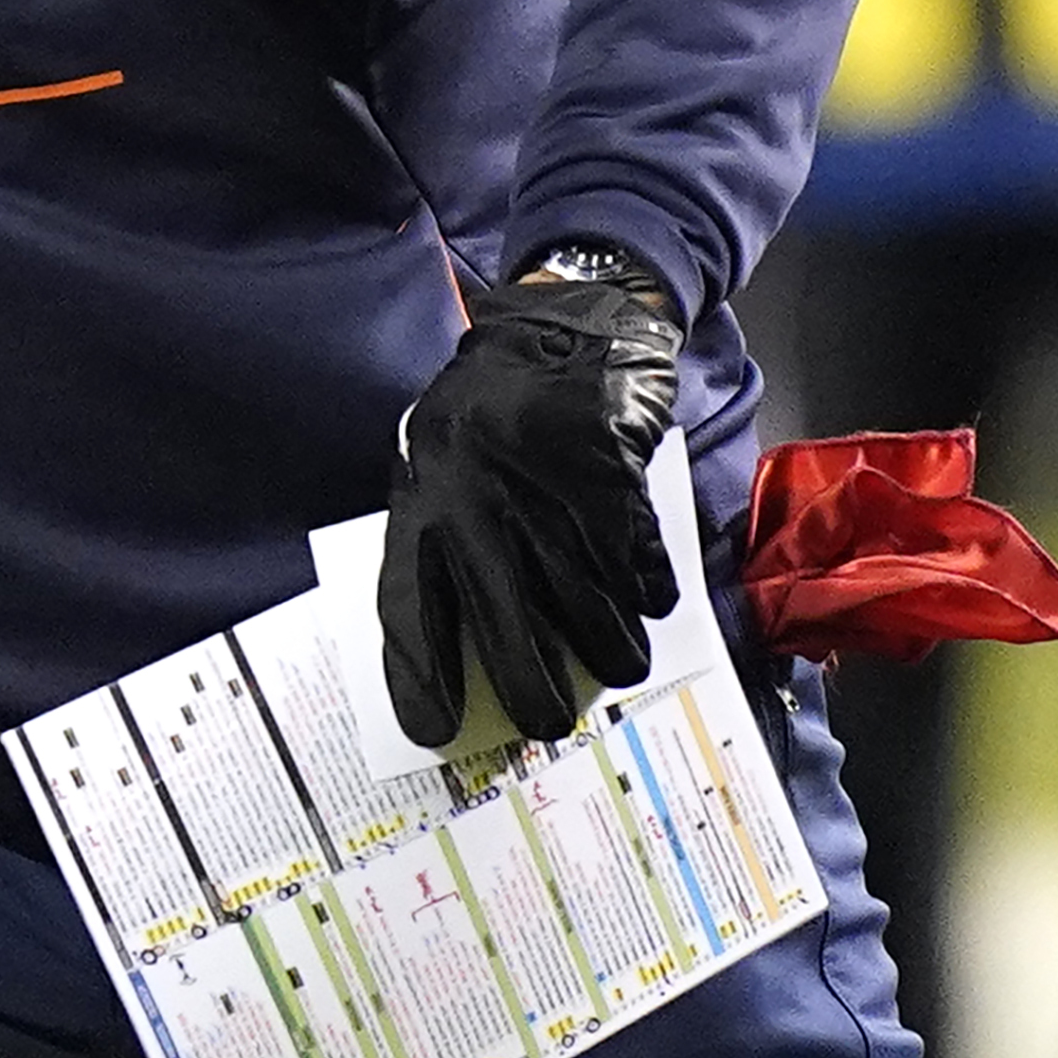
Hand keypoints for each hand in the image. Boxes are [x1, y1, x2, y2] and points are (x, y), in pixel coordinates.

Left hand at [379, 258, 685, 751]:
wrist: (565, 324)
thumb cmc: (494, 408)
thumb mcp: (441, 458)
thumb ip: (444, 534)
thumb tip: (466, 645)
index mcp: (424, 498)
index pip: (406, 606)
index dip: (419, 676)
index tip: (435, 733)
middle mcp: (478, 501)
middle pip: (504, 625)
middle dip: (532, 688)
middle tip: (551, 722)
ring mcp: (544, 491)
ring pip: (583, 604)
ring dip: (610, 647)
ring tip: (622, 662)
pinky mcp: (608, 477)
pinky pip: (635, 562)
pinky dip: (649, 589)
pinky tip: (651, 597)